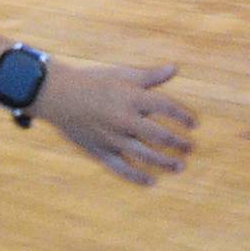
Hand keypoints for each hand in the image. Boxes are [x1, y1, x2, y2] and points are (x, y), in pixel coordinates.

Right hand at [35, 61, 195, 185]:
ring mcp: (113, 138)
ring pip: (145, 155)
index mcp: (132, 98)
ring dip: (165, 162)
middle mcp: (125, 120)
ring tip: (179, 166)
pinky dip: (137, 177)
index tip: (193, 125)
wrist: (56, 95)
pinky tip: (151, 181)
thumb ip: (150, 76)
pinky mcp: (100, 151)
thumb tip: (175, 68)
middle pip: (160, 136)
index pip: (167, 109)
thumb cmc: (92, 82)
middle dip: (179, 144)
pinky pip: (122, 168)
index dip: (183, 117)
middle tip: (190, 148)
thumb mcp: (122, 74)